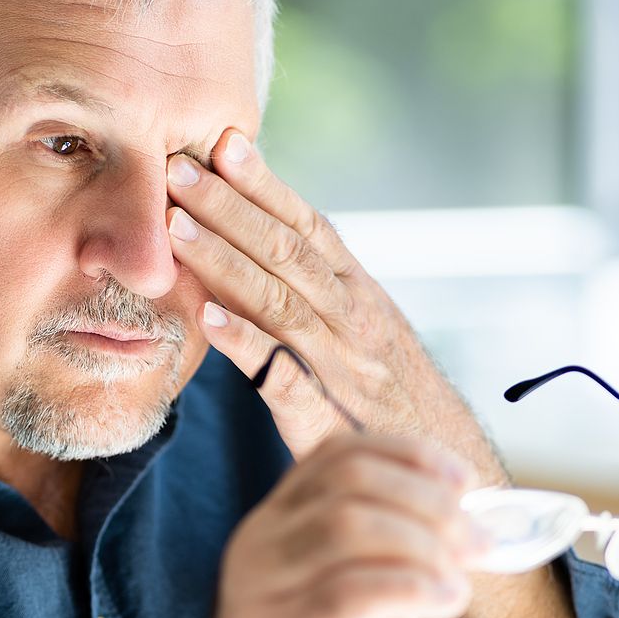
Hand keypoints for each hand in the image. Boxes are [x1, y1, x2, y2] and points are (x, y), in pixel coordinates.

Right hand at [145, 434, 478, 617]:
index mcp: (276, 525)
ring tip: (460, 580)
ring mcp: (260, 589)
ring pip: (350, 524)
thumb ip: (393, 566)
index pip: (339, 453)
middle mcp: (259, 544)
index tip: (463, 483)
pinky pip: (352, 590)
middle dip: (429, 500)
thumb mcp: (362, 613)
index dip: (410, 455)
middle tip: (478, 542)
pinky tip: (444, 602)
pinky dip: (414, 586)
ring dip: (427, 544)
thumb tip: (459, 531)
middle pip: (350, 478)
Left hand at [165, 130, 505, 483]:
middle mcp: (353, 320)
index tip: (224, 142)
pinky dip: (247, 345)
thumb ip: (321, 288)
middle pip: (286, 252)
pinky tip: (208, 320)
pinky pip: (283, 377)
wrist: (444, 474)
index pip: (309, 226)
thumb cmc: (391, 398)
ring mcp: (341, 367)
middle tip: (177, 166)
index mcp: (359, 294)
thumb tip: (268, 236)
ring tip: (174, 228)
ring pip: (278, 301)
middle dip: (230, 206)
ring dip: (224, 261)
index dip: (266, 184)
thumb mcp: (368, 331)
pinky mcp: (325, 420)